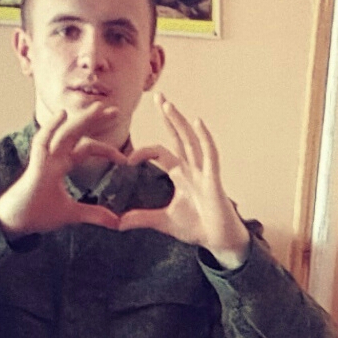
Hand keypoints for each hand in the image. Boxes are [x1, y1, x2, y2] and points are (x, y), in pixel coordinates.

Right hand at [0, 108, 125, 238]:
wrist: (14, 222)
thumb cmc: (38, 213)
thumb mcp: (73, 214)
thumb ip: (94, 214)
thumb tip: (117, 223)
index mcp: (60, 164)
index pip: (85, 148)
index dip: (105, 149)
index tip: (125, 159)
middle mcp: (53, 156)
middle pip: (76, 133)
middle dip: (95, 120)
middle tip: (116, 110)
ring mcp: (43, 159)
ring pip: (65, 134)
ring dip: (81, 120)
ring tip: (99, 108)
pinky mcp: (36, 166)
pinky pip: (43, 143)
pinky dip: (51, 128)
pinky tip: (63, 114)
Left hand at [122, 95, 250, 267]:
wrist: (219, 241)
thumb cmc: (198, 228)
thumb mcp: (164, 222)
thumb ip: (142, 218)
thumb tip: (118, 223)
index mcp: (181, 175)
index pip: (160, 153)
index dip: (143, 152)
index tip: (126, 159)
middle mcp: (192, 169)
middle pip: (178, 137)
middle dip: (168, 117)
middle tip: (157, 96)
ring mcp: (204, 172)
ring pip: (191, 141)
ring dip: (179, 122)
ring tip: (167, 104)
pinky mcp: (214, 180)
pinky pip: (210, 155)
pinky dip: (204, 138)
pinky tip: (198, 122)